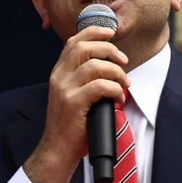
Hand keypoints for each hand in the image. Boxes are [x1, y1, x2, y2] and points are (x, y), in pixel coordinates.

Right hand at [24, 26, 129, 182]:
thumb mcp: (73, 95)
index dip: (94, 32)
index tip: (112, 33)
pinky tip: (118, 99)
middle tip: (124, 62)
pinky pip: (99, 86)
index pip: (74, 41)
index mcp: (59, 72)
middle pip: (85, 47)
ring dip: (117, 72)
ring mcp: (64, 90)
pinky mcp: (73, 103)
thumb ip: (84, 79)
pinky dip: (115, 89)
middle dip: (109, 50)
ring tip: (124, 85)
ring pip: (95, 65)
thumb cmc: (72, 125)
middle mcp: (59, 77)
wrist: (57, 150)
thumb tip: (110, 63)